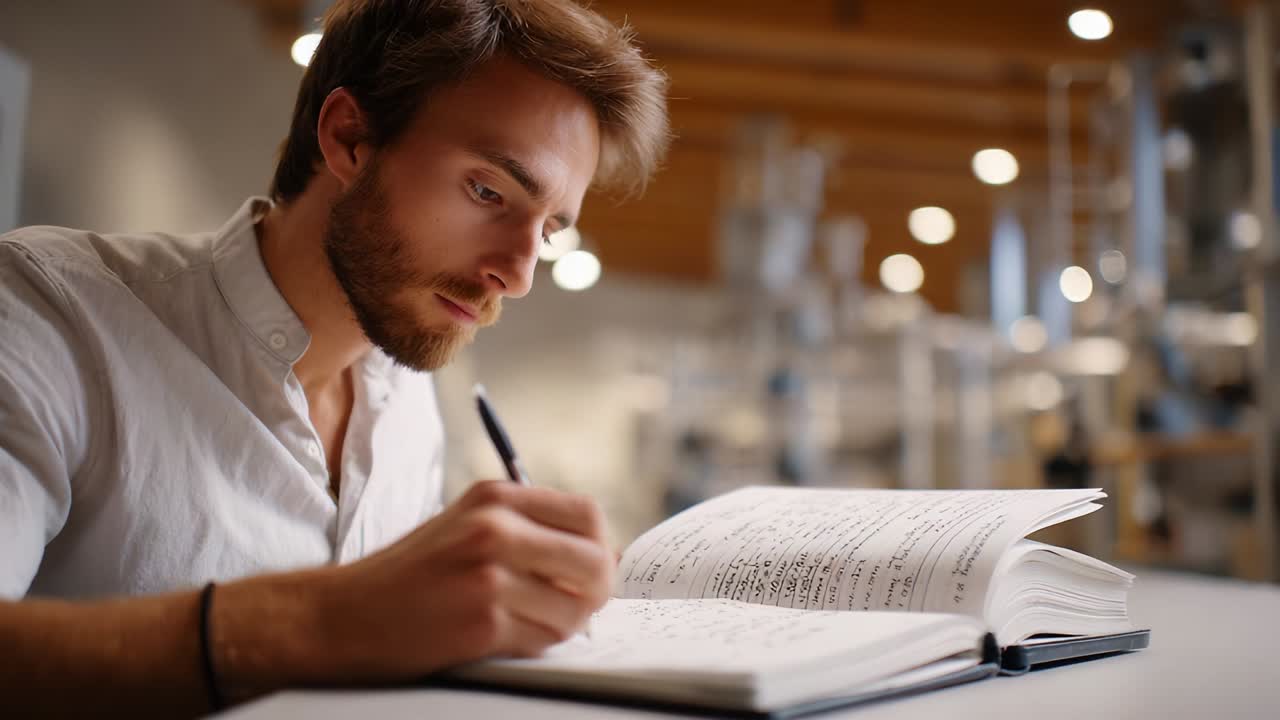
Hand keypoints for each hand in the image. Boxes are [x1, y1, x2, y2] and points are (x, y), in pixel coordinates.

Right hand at [315, 480, 613, 678]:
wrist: (344, 614)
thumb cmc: (410, 574)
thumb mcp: (467, 525)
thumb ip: (529, 530)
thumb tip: (605, 553)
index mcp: (496, 497)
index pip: (588, 515)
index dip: (600, 548)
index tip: (590, 570)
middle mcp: (496, 529)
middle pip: (594, 562)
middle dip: (596, 592)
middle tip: (578, 606)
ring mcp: (489, 576)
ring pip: (573, 610)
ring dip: (561, 625)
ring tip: (525, 621)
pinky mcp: (482, 623)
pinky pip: (543, 640)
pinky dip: (533, 645)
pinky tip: (501, 636)